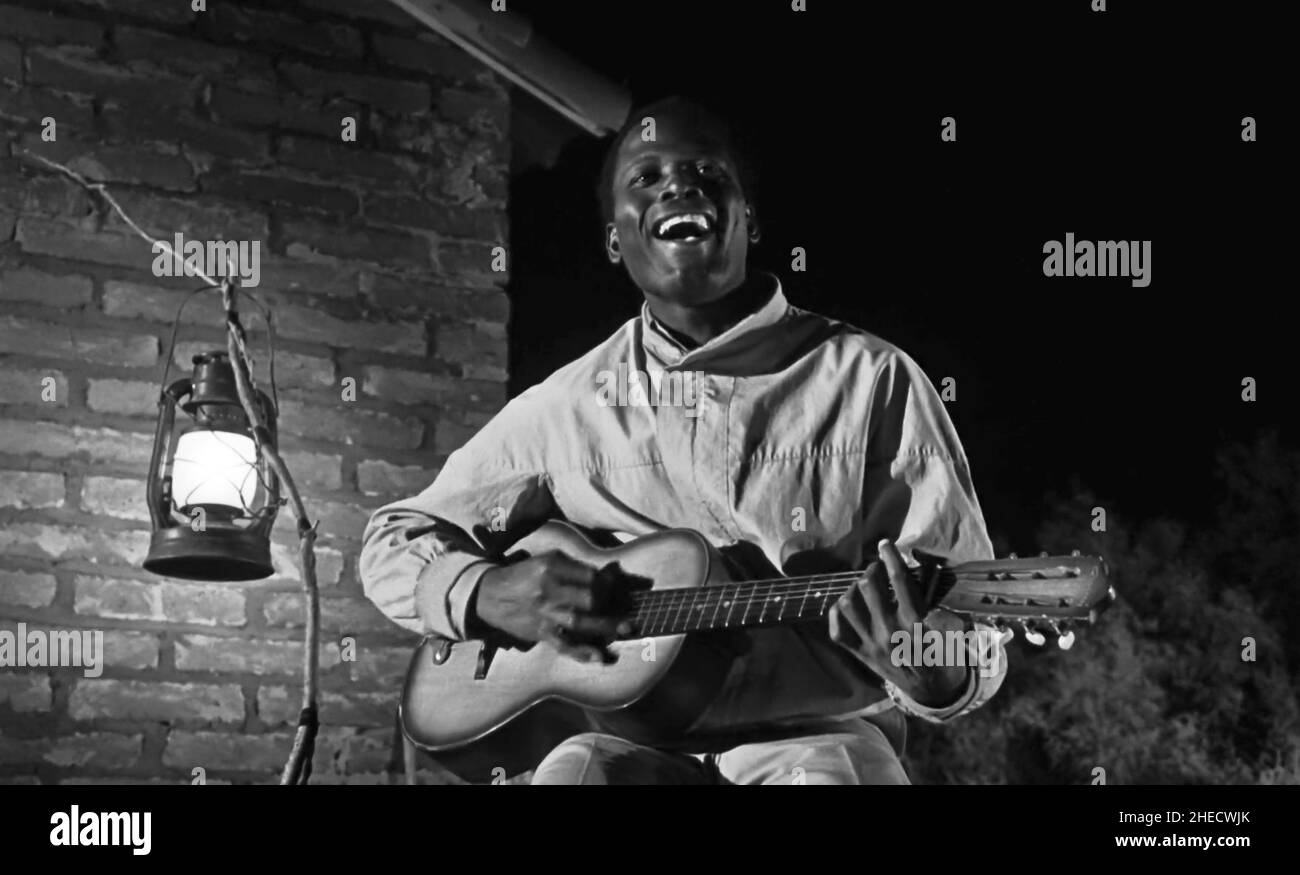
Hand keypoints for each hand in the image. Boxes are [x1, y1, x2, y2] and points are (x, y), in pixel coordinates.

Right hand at [471, 552, 648, 663]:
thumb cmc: (523, 575)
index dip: (608, 581)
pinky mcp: (540, 633)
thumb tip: (609, 573)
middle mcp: (549, 589)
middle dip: (611, 602)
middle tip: (624, 605)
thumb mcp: (545, 560)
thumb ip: (575, 567)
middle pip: (589, 597)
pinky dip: (582, 652)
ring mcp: (545, 614)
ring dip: (606, 626)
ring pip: (580, 621)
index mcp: (552, 567)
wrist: (489, 595)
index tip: (617, 585)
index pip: (590, 575)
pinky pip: (564, 644)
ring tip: (627, 627)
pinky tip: (599, 657)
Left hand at [828, 539, 969, 707]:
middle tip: (877, 568)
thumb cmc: (944, 654)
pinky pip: (836, 628)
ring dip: (853, 589)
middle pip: (868, 586)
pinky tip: (849, 606)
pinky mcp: (859, 654)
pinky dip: (838, 613)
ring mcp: (869, 644)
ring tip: (863, 586)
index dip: (890, 557)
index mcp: (914, 622)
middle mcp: (888, 631)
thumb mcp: (952, 629)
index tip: (885, 544)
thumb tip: (926, 575)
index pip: (898, 580)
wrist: (931, 691)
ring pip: (847, 604)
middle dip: (872, 570)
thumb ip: (939, 603)